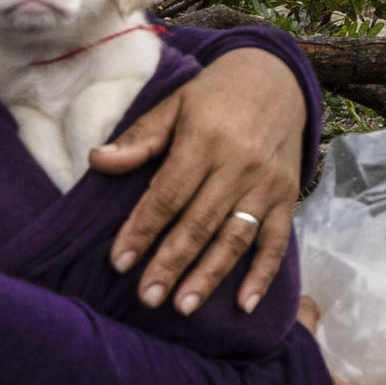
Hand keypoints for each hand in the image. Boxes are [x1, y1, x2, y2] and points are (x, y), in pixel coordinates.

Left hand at [96, 43, 306, 314]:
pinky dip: (263, 274)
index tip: (120, 262)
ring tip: (184, 306)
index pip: (169, 195)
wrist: (278, 78)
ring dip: (210, 275)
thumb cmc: (216, 96)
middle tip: (147, 298)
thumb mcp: (175, 105)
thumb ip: (140, 138)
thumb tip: (97, 161)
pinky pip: (277, 240)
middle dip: (172, 264)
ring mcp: (267, 184)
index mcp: (206, 140)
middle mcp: (239, 164)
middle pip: (200, 222)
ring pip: (236, 237)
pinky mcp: (288, 196)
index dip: (143, 230)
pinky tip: (244, 304)